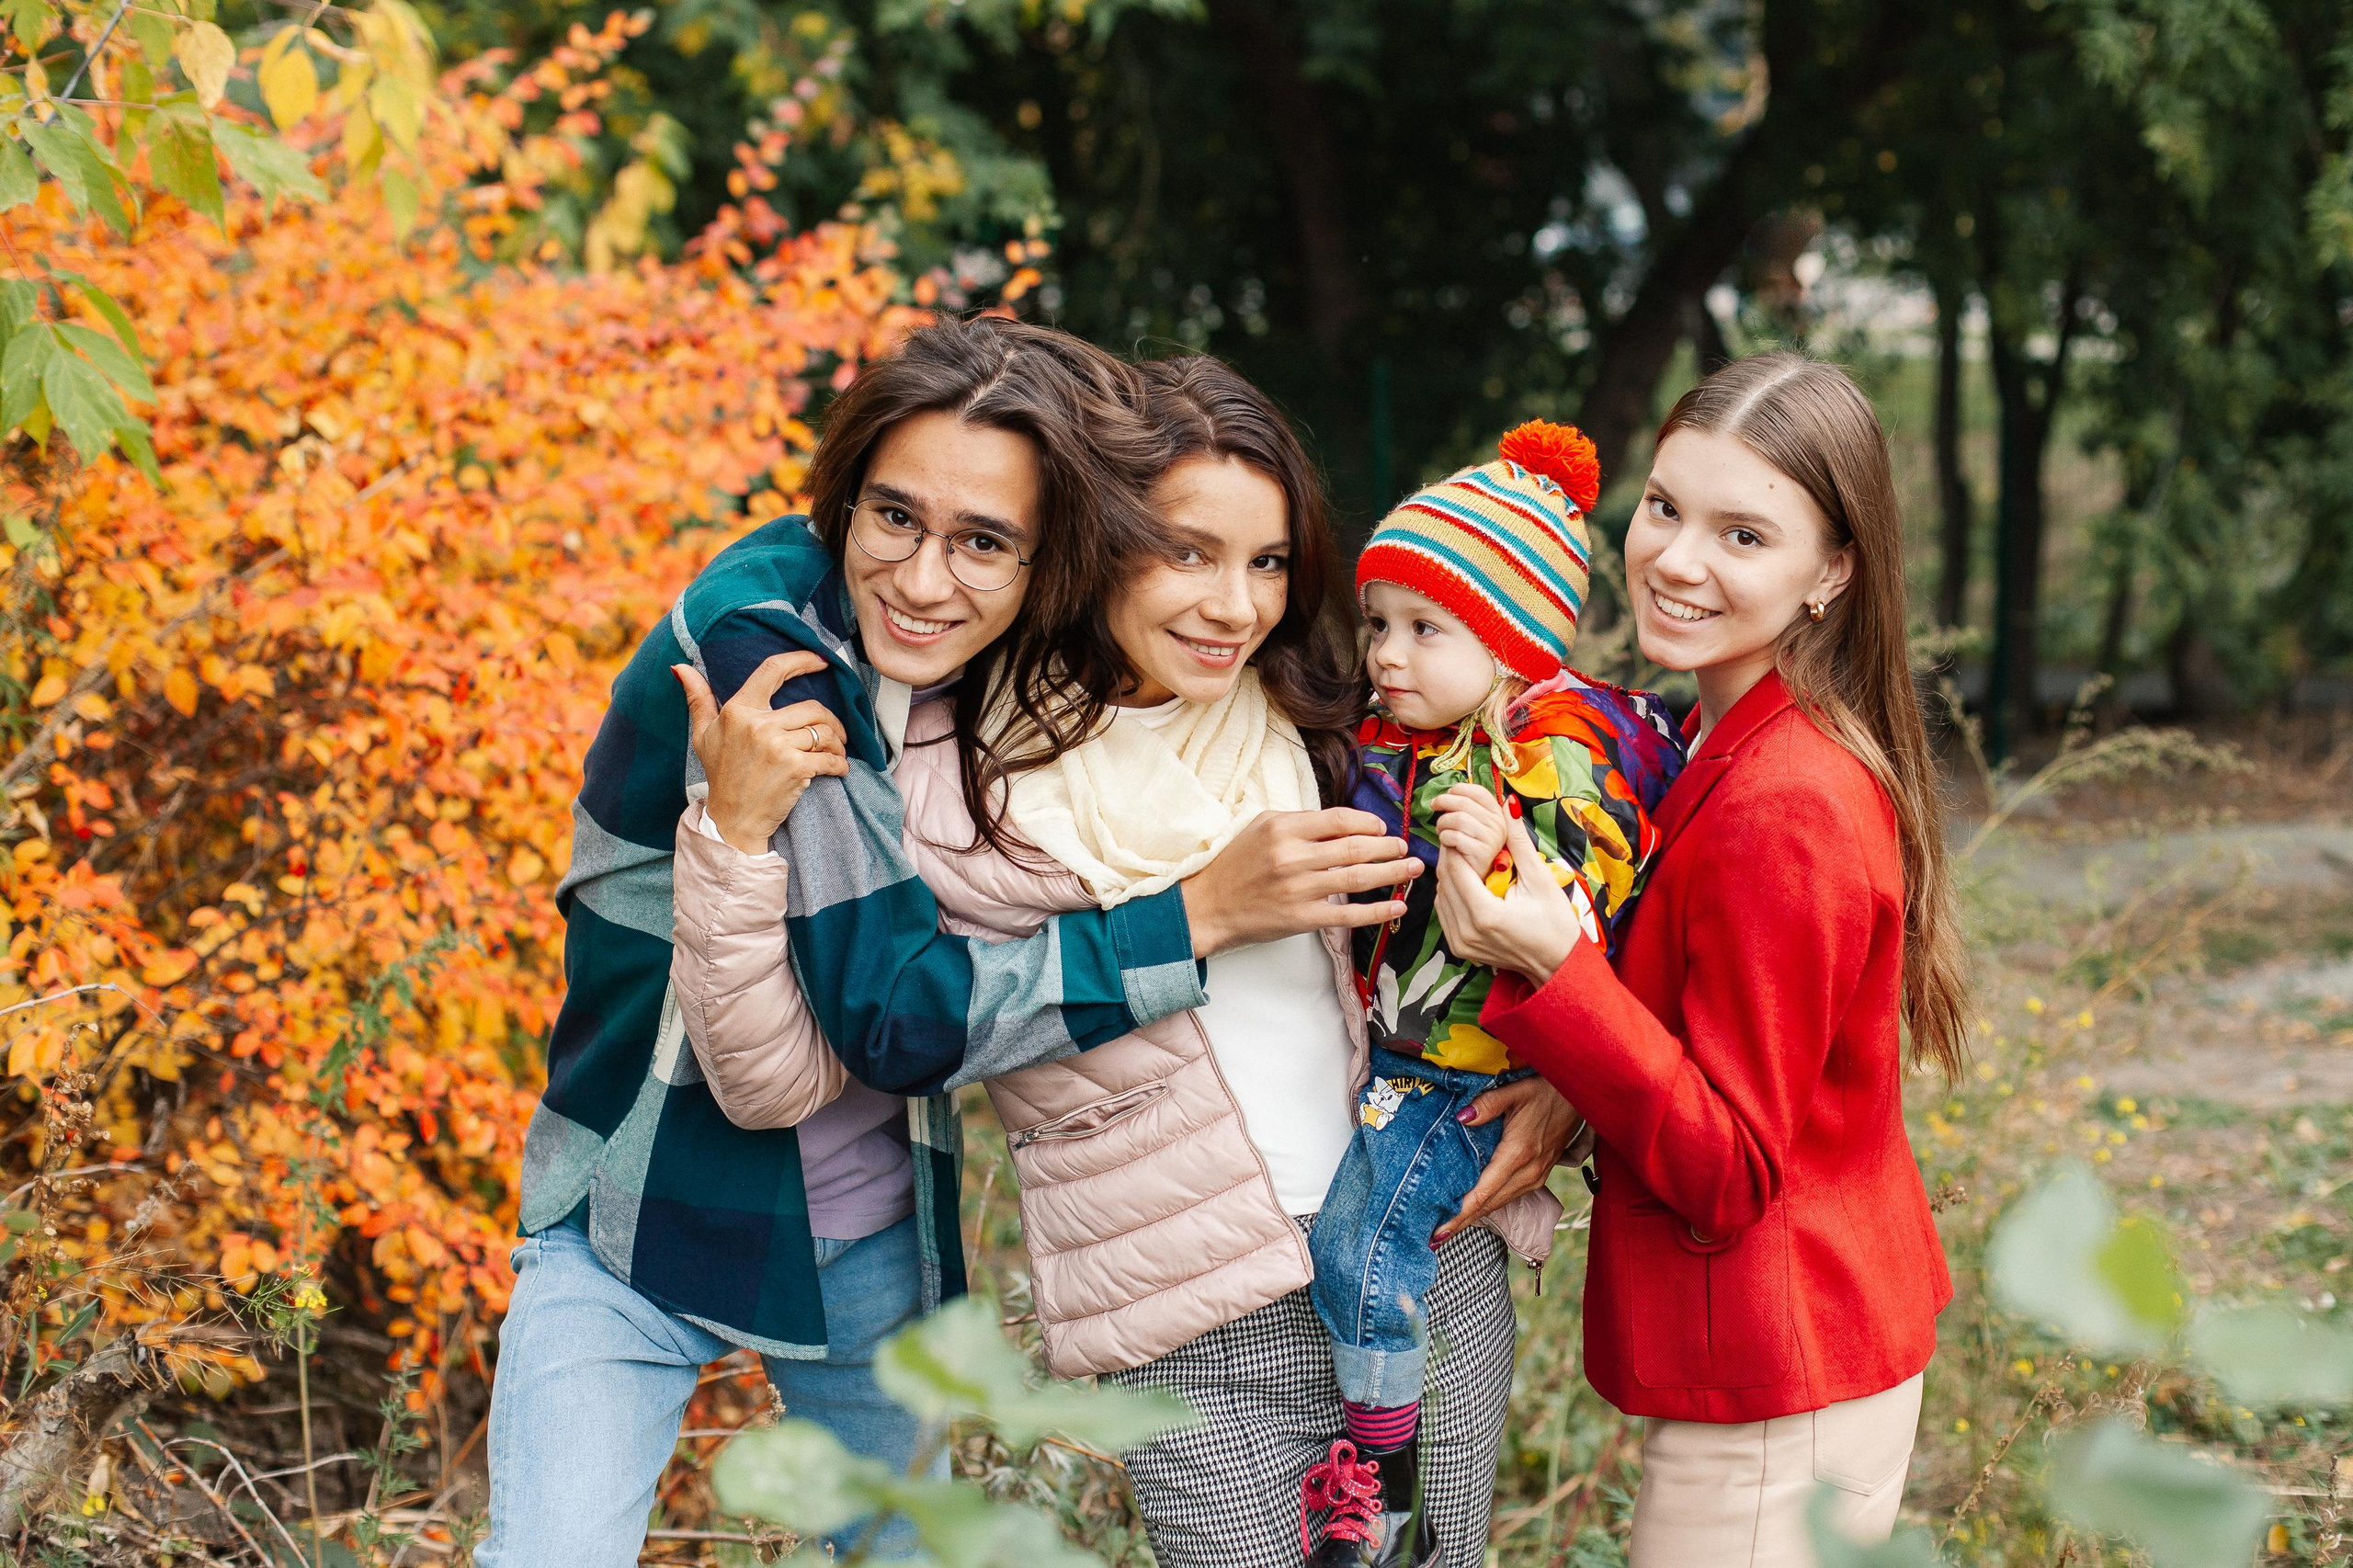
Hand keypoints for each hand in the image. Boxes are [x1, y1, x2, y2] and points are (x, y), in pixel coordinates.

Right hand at [674, 652, 849, 854]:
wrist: (733, 820)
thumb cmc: (720, 775)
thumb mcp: (702, 734)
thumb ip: (697, 698)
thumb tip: (681, 666)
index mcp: (738, 710)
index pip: (772, 671)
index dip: (800, 660)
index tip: (820, 660)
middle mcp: (758, 725)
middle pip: (812, 706)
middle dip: (830, 720)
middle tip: (834, 733)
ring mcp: (778, 746)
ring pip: (824, 731)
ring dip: (837, 742)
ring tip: (835, 752)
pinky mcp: (796, 768)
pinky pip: (829, 757)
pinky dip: (839, 763)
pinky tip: (838, 768)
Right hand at [1180, 808, 1422, 956]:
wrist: (1208, 906)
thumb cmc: (1235, 864)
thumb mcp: (1261, 828)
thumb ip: (1301, 823)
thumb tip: (1345, 824)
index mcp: (1283, 829)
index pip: (1339, 820)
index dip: (1368, 822)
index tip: (1382, 827)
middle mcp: (1293, 857)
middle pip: (1355, 848)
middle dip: (1388, 847)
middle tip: (1406, 847)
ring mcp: (1299, 889)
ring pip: (1357, 878)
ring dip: (1392, 873)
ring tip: (1413, 868)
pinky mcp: (1302, 918)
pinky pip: (1348, 914)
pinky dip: (1377, 911)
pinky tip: (1397, 906)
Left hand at [1430, 784, 1506, 869]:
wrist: (1476, 875)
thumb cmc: (1470, 847)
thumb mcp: (1473, 823)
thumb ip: (1466, 808)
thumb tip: (1448, 793)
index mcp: (1497, 813)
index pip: (1479, 791)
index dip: (1459, 789)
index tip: (1447, 793)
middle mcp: (1497, 824)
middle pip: (1465, 803)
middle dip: (1444, 801)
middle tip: (1434, 806)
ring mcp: (1491, 838)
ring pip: (1458, 818)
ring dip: (1442, 822)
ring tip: (1440, 829)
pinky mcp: (1482, 852)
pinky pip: (1455, 836)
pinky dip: (1444, 837)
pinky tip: (1446, 841)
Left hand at [1430, 794, 1583, 983]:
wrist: (1557, 964)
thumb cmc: (1555, 924)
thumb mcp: (1541, 880)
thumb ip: (1520, 842)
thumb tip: (1509, 805)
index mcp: (1485, 914)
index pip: (1456, 868)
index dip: (1456, 844)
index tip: (1463, 829)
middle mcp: (1466, 932)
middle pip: (1444, 881)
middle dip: (1450, 856)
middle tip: (1461, 838)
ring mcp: (1460, 943)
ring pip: (1440, 896)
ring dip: (1448, 875)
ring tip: (1464, 858)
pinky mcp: (1459, 949)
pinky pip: (1444, 913)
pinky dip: (1450, 894)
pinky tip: (1465, 883)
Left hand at [1433, 1076, 1580, 1243]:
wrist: (1581, 1097)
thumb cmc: (1547, 1091)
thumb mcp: (1516, 1090)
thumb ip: (1487, 1104)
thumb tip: (1461, 1118)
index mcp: (1519, 1153)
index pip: (1483, 1193)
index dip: (1460, 1215)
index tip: (1439, 1231)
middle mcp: (1529, 1172)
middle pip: (1489, 1205)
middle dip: (1461, 1222)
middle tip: (1433, 1237)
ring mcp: (1536, 1176)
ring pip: (1499, 1203)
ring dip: (1474, 1216)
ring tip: (1447, 1227)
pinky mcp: (1539, 1175)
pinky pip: (1509, 1196)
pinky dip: (1489, 1204)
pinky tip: (1473, 1207)